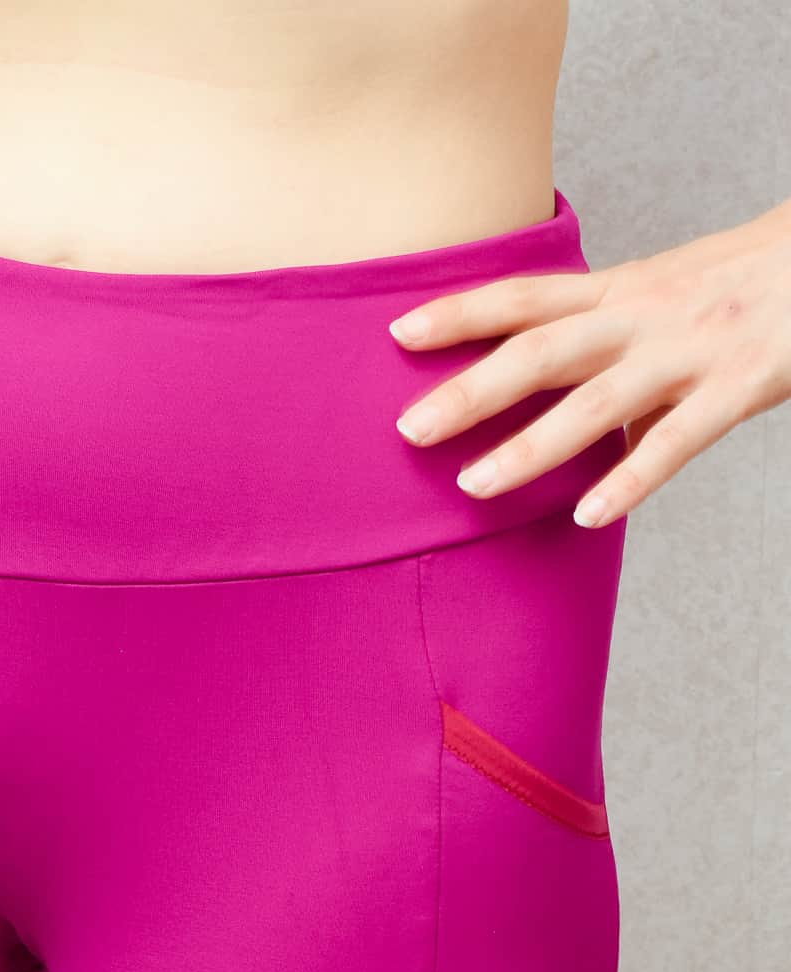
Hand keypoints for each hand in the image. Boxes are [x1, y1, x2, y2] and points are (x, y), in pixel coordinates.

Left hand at [386, 198, 790, 526]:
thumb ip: (602, 337)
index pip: (525, 297)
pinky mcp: (742, 386)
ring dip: (530, 447)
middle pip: (541, 352)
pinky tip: (587, 516)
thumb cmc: (746, 282)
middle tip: (406, 430)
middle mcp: (646, 316)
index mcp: (622, 291)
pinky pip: (676, 442)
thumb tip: (537, 386)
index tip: (397, 332)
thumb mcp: (664, 293)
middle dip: (471, 392)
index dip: (461, 312)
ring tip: (473, 485)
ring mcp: (692, 352)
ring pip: (596, 404)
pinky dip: (629, 480)